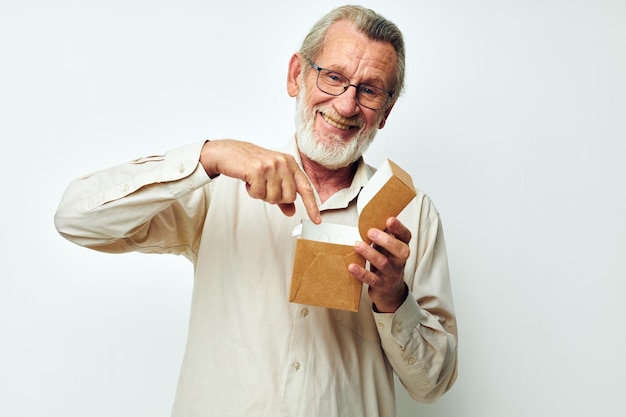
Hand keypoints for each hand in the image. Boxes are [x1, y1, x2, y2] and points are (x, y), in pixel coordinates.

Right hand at [200, 140, 320, 223]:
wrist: (229, 153)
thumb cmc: (251, 165)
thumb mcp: (271, 178)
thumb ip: (282, 195)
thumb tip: (292, 212)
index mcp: (290, 163)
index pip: (306, 188)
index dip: (312, 206)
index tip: (317, 220)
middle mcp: (283, 163)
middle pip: (289, 197)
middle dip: (275, 198)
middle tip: (265, 187)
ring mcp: (271, 166)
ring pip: (274, 197)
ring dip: (262, 194)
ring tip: (255, 182)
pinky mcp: (258, 170)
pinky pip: (259, 194)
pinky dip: (252, 191)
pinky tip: (249, 180)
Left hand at [349, 217, 410, 312]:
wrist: (390, 291)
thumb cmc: (387, 264)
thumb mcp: (388, 249)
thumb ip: (384, 235)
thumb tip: (373, 217)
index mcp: (401, 248)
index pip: (405, 236)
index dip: (399, 228)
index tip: (389, 220)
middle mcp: (399, 261)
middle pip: (400, 250)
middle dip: (385, 240)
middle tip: (370, 231)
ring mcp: (391, 273)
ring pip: (384, 263)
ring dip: (370, 253)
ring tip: (358, 245)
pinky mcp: (381, 285)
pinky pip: (372, 279)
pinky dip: (361, 273)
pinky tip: (352, 266)